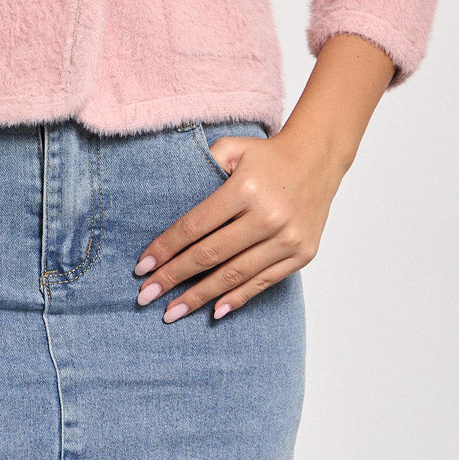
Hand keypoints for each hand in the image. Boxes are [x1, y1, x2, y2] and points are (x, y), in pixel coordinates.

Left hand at [132, 127, 345, 321]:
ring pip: (234, 275)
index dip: (166, 248)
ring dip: (199, 297)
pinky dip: (237, 299)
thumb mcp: (232, 148)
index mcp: (245, 189)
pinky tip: (214, 311)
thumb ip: (201, 167)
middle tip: (145, 296)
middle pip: (210, 255)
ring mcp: (287, 239)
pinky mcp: (301, 254)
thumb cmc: (266, 156)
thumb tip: (168, 202)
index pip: (195, 226)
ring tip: (172, 312)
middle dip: (173, 278)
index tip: (141, 267)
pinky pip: (263, 282)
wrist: (317, 160)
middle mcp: (267, 216)